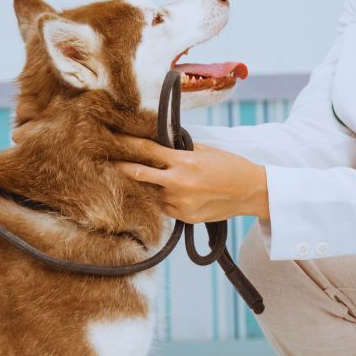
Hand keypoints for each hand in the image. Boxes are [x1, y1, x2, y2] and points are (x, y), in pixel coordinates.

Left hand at [112, 135, 269, 223]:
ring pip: (151, 194)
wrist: (250, 191)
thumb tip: (157, 146)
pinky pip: (164, 208)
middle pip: (139, 175)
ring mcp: (180, 203)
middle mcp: (178, 183)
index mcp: (183, 162)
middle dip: (121, 168)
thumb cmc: (229, 166)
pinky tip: (166, 194)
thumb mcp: (203, 151)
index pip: (147, 150)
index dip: (126, 144)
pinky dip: (162, 200)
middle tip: (105, 163)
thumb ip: (178, 151)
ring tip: (138, 180)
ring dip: (145, 187)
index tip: (111, 138)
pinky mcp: (185, 218)